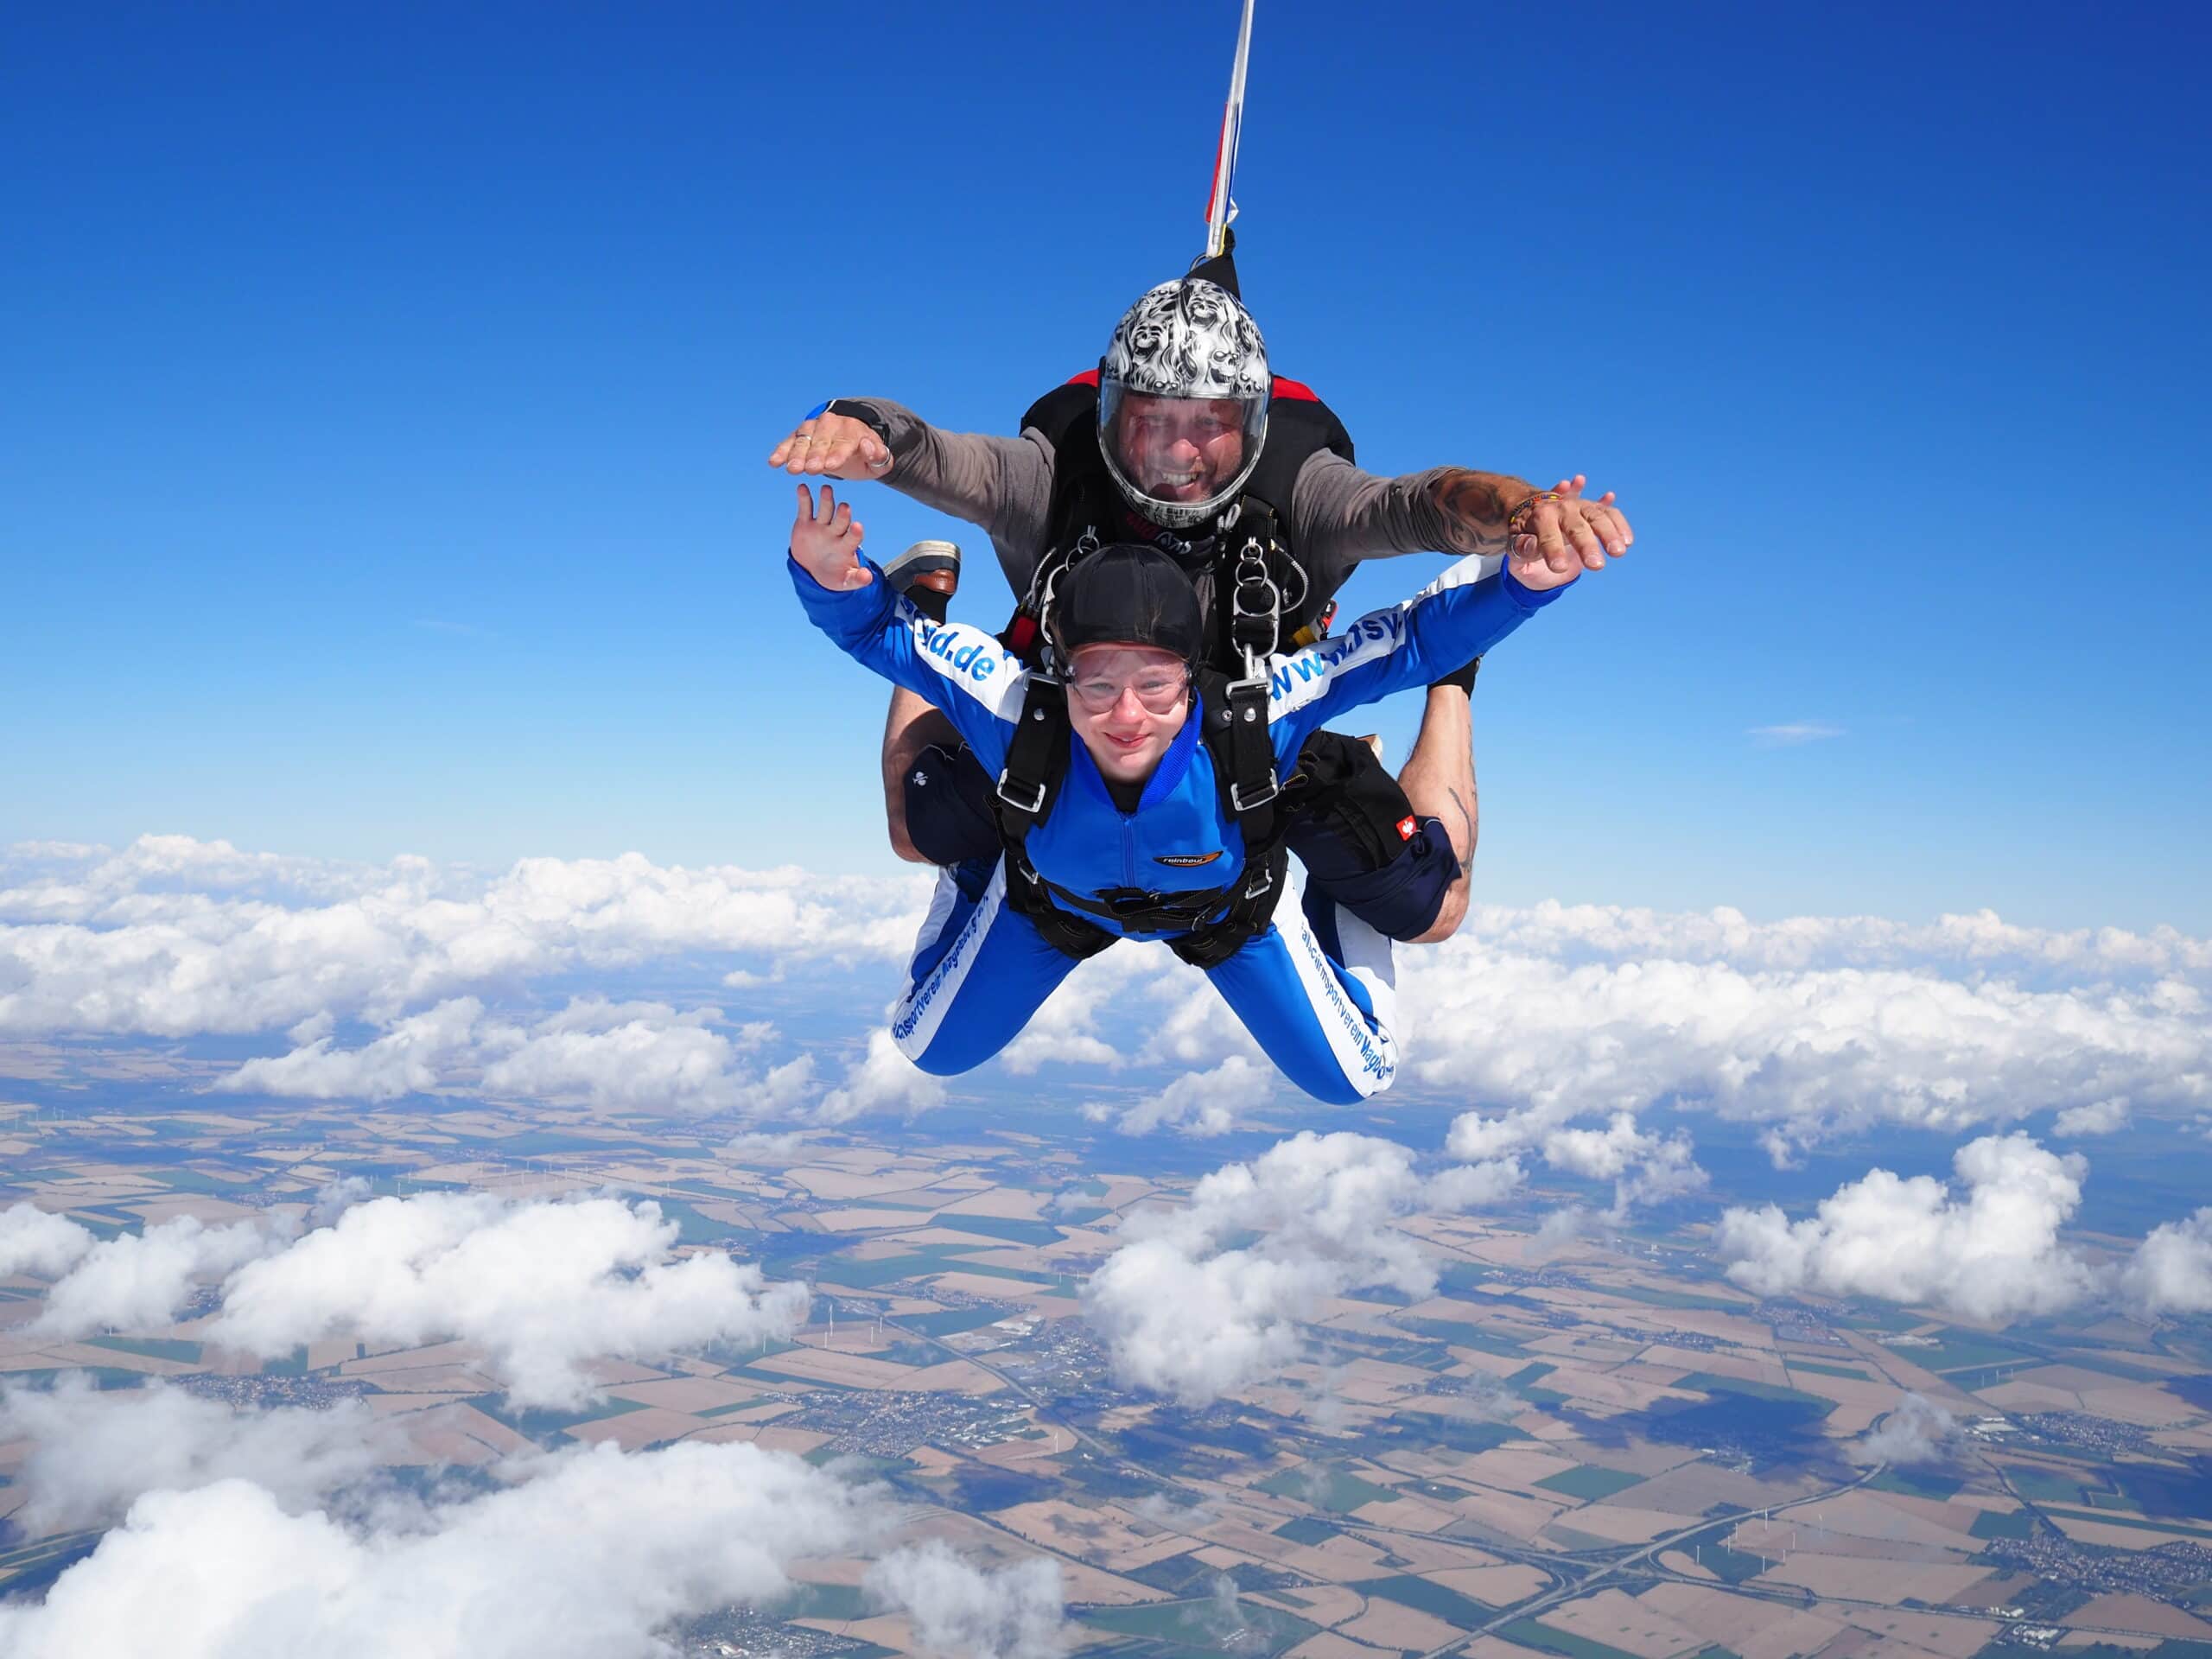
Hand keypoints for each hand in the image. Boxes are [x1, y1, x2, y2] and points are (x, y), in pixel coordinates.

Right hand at [768, 411, 892, 477]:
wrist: (851, 439)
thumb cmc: (865, 455)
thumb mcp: (880, 460)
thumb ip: (879, 456)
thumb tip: (869, 447)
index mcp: (853, 432)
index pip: (845, 443)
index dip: (837, 455)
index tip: (830, 466)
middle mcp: (832, 425)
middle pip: (822, 442)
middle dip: (815, 456)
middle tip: (809, 469)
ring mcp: (815, 427)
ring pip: (804, 441)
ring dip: (797, 455)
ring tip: (791, 469)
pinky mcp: (801, 433)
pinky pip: (790, 441)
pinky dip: (782, 451)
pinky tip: (773, 462)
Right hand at [789, 483, 872, 591]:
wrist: (813, 569)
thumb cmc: (833, 575)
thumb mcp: (844, 581)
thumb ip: (856, 579)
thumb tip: (868, 578)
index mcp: (846, 546)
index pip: (853, 537)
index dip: (855, 533)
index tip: (857, 527)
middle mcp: (836, 532)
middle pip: (840, 520)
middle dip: (842, 514)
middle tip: (845, 507)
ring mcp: (821, 525)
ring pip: (825, 510)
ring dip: (826, 499)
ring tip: (826, 489)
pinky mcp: (805, 522)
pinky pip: (806, 508)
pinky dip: (804, 497)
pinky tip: (802, 488)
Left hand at [1513, 474, 1632, 576]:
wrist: (1535, 524)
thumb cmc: (1524, 543)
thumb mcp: (1515, 550)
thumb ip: (1521, 548)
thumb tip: (1531, 544)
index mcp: (1538, 517)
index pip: (1546, 534)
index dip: (1553, 550)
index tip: (1558, 568)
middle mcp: (1561, 508)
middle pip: (1575, 526)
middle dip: (1587, 545)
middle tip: (1596, 566)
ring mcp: (1579, 507)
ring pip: (1597, 516)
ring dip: (1609, 533)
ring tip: (1619, 552)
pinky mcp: (1592, 512)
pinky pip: (1608, 513)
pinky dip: (1619, 523)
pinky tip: (1628, 540)